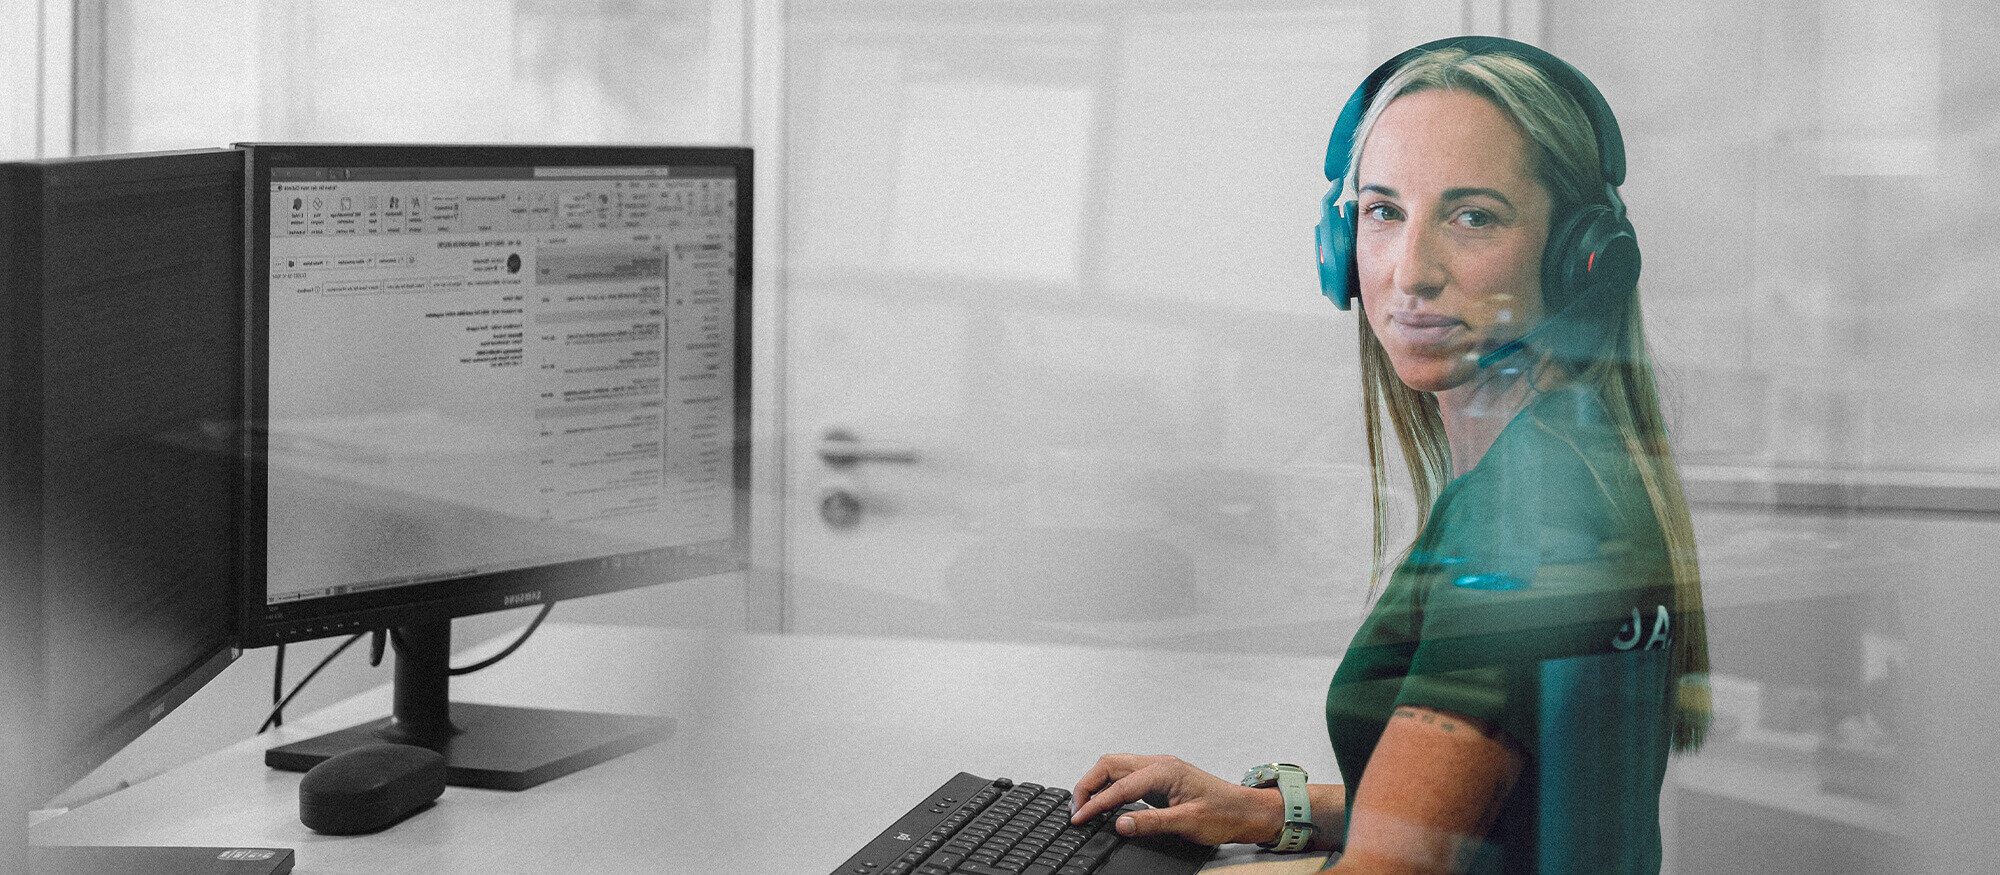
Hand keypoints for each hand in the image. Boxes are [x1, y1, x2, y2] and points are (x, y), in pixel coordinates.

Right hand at [1068, 754, 1282, 846]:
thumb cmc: (1224, 814)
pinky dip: (1109, 787)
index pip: (1119, 786)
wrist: (1245, 811)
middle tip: (1076, 810)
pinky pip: (1125, 777)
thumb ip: (1152, 823)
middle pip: (1109, 765)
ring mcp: (1158, 769)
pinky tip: (1105, 802)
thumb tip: (1120, 824)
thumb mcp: (1188, 823)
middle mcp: (1158, 764)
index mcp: (1164, 771)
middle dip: (1087, 785)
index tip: (1080, 818)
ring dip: (1096, 784)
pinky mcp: (1159, 779)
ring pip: (1115, 768)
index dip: (1096, 804)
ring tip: (1084, 807)